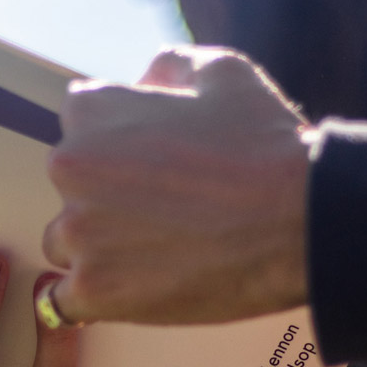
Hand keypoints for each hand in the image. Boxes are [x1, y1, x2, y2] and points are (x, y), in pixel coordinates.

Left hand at [42, 47, 312, 325]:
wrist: (299, 220)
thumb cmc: (264, 144)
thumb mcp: (223, 72)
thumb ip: (171, 65)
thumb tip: (148, 76)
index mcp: (92, 111)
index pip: (80, 126)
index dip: (118, 145)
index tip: (149, 163)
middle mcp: (70, 167)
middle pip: (71, 187)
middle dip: (106, 196)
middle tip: (163, 209)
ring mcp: (79, 232)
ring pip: (66, 243)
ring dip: (99, 248)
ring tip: (159, 251)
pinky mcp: (93, 289)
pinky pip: (67, 301)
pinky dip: (95, 298)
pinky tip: (131, 290)